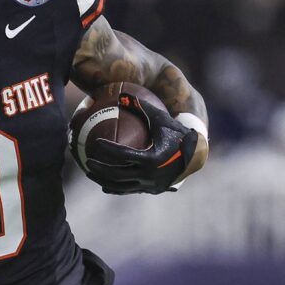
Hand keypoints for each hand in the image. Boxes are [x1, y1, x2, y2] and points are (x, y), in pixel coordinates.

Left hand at [85, 95, 204, 195]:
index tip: (97, 143)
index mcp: (152, 159)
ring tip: (91, 173)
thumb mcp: (161, 119)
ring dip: (104, 181)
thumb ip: (142, 107)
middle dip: (100, 169)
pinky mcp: (151, 190)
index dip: (109, 149)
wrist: (196, 156)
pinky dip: (116, 188)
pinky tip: (104, 185)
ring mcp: (150, 185)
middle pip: (118, 174)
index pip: (124, 155)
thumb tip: (122, 94)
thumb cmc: (177, 134)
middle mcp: (150, 175)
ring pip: (121, 186)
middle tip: (88, 161)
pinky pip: (130, 190)